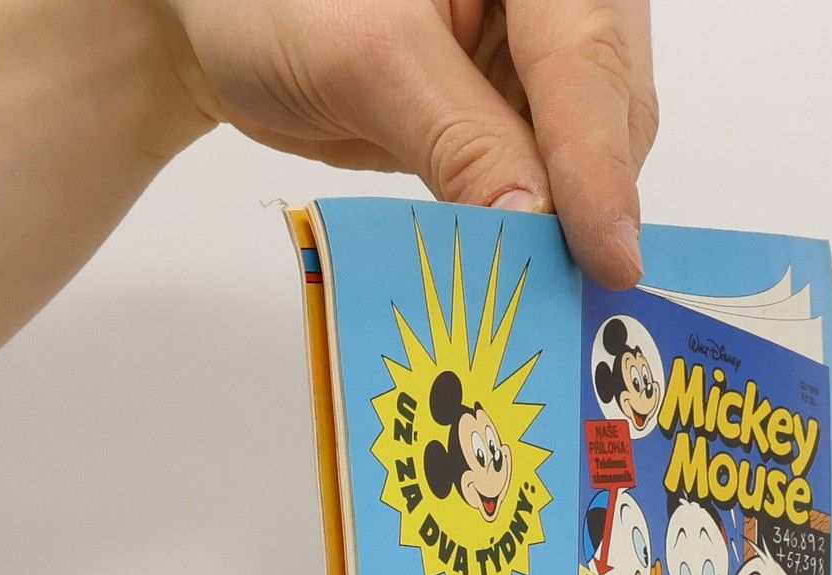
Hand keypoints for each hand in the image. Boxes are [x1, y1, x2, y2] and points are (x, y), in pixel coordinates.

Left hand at [159, 0, 656, 283]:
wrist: (219, 17)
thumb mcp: (365, 57)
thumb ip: (460, 138)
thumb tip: (535, 226)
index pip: (586, 57)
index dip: (598, 163)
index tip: (608, 256)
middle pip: (612, 105)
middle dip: (594, 196)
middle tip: (579, 290)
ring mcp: (538, 52)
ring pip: (592, 150)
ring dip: (569, 222)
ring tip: (543, 287)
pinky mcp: (515, 108)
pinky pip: (553, 175)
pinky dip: (539, 226)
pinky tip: (521, 265)